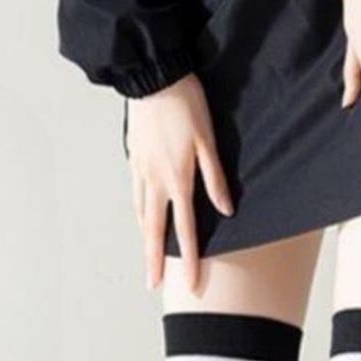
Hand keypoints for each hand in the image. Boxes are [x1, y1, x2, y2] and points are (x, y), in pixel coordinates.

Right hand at [126, 74, 233, 292]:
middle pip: (154, 230)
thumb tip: (225, 210)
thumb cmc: (185, 103)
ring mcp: (140, 170)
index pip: (184, 229)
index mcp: (177, 179)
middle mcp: (154, 180)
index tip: (187, 283)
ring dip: (145, 239)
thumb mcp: (207, 140)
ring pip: (142, 213)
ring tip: (149, 257)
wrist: (152, 75)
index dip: (188, 258)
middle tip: (152, 284)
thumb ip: (215, 178)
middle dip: (154, 261)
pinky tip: (142, 217)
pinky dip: (139, 213)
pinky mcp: (134, 158)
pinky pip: (136, 194)